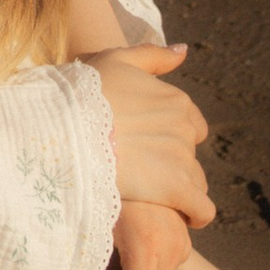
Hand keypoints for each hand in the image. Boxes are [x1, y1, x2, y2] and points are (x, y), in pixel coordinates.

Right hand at [89, 43, 213, 226]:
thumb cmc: (85, 92)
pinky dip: (195, 215)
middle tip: (140, 171)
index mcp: (176, 100)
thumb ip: (154, 56)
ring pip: (194, 182)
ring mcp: (183, 158)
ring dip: (178, 189)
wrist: (67, 128)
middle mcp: (185, 127)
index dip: (168, 137)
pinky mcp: (177, 189)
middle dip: (170, 163)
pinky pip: (202, 210)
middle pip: (189, 154)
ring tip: (150, 196)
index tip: (146, 147)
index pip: (190, 125)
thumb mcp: (117, 61)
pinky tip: (179, 218)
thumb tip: (183, 51)